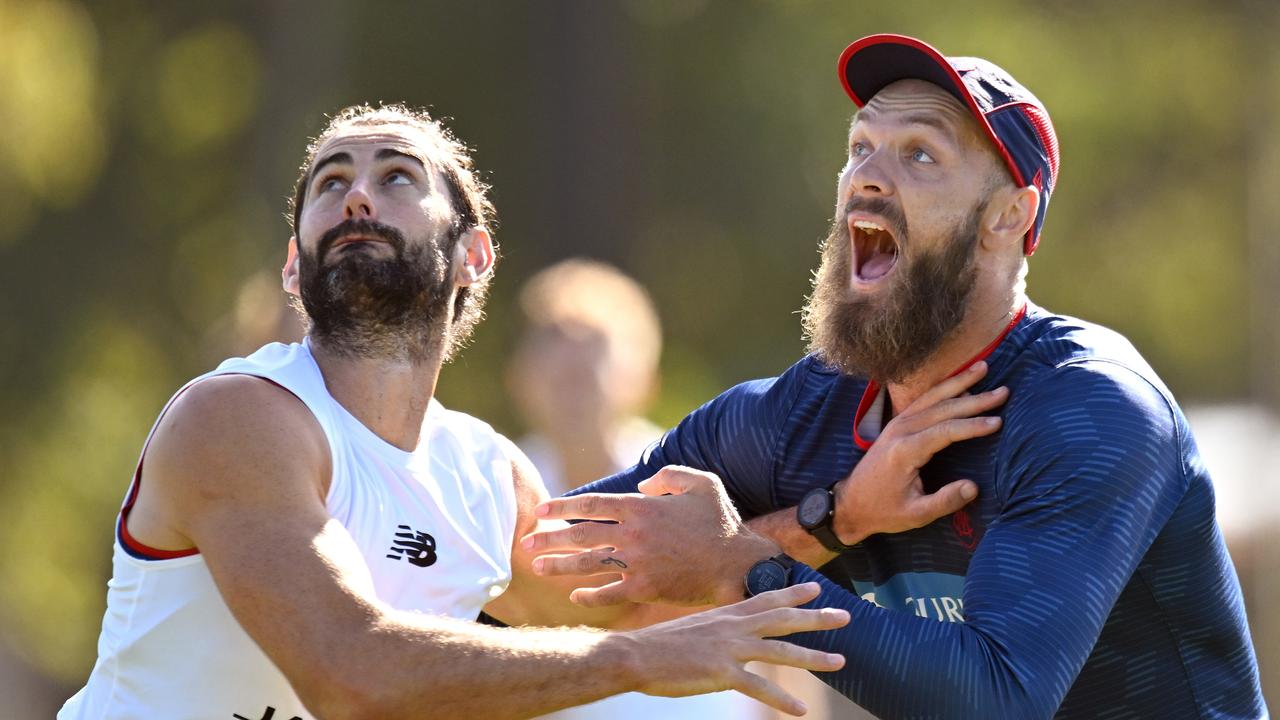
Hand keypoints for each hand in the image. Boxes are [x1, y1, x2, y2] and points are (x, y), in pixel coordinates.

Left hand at [523, 466, 778, 607]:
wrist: (738, 564)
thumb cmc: (721, 522)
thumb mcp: (701, 483)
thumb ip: (668, 476)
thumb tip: (641, 486)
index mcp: (642, 508)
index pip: (591, 505)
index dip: (563, 506)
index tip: (541, 510)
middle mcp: (634, 535)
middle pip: (581, 536)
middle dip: (549, 538)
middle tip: (525, 542)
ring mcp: (638, 563)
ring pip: (588, 564)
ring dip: (560, 566)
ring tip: (538, 566)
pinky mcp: (646, 588)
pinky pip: (609, 593)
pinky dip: (589, 595)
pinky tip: (574, 595)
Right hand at [620, 582, 847, 715]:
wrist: (634, 655)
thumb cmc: (658, 645)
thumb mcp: (693, 628)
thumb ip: (715, 630)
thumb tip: (725, 636)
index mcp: (726, 614)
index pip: (766, 598)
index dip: (793, 593)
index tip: (816, 589)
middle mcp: (733, 626)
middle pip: (784, 619)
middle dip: (818, 618)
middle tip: (846, 616)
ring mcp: (730, 649)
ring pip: (782, 651)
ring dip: (814, 657)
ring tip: (840, 662)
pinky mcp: (723, 673)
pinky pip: (761, 688)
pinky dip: (783, 701)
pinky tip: (801, 711)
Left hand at [833, 360, 1007, 544]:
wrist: (851, 503)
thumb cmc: (883, 511)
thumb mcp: (915, 515)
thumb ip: (944, 501)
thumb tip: (973, 487)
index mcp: (905, 451)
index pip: (945, 431)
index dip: (972, 425)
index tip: (997, 422)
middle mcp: (900, 431)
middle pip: (942, 408)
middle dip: (975, 399)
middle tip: (1003, 391)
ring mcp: (896, 424)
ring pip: (932, 397)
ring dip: (959, 382)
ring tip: (983, 367)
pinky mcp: (896, 424)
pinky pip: (922, 400)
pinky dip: (943, 388)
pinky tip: (959, 380)